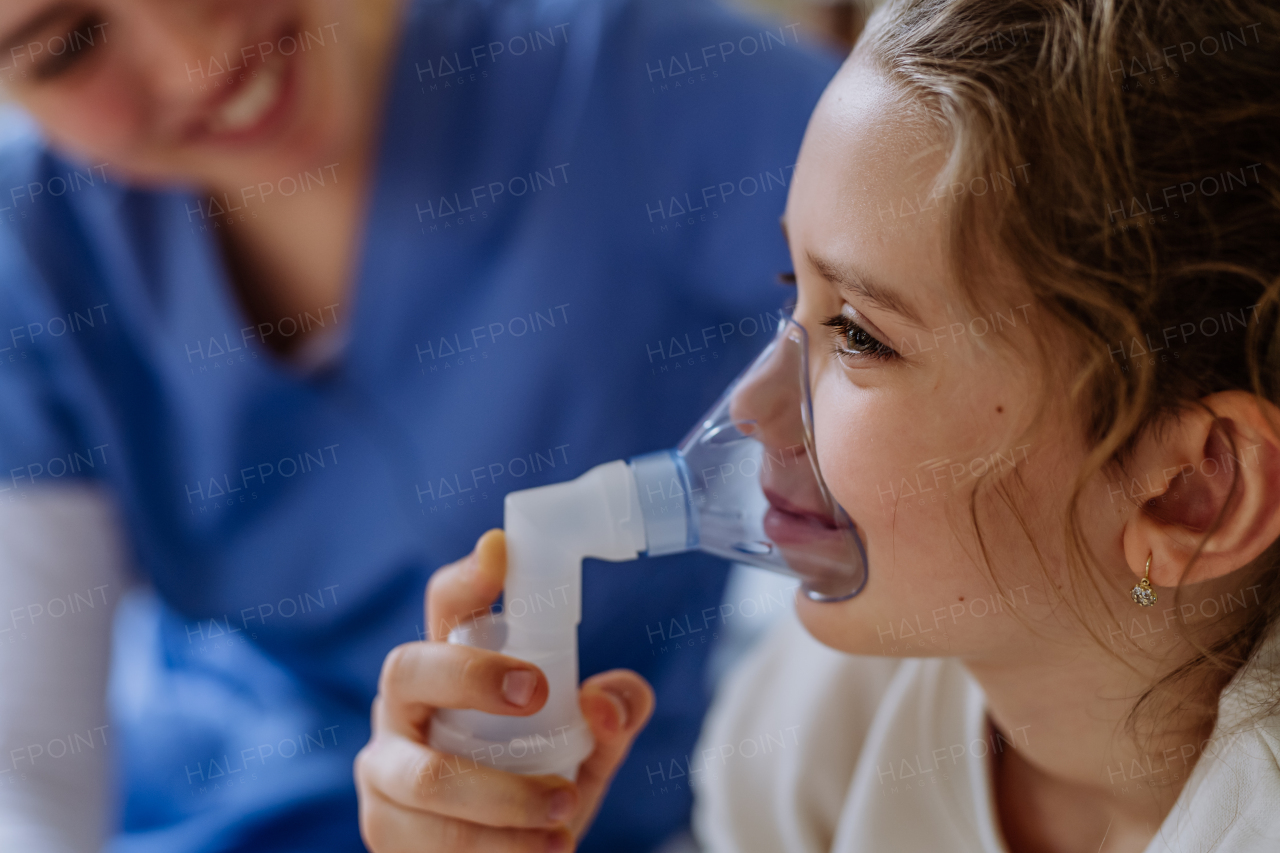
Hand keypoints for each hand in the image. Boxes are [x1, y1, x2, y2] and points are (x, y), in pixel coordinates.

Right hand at [355, 529, 654, 851]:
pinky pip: (433, 840)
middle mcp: (404, 706)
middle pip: (409, 668)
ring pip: (429, 775)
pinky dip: (498, 848)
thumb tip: (606, 699)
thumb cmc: (538, 784)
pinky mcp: (383, 829)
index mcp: (450, 665)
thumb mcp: (587, 749)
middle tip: (538, 694)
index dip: (469, 575)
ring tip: (565, 810)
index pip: (447, 605)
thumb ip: (613, 717)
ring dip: (506, 796)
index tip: (502, 550)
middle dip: (472, 676)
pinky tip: (542, 850)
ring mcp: (384, 767)